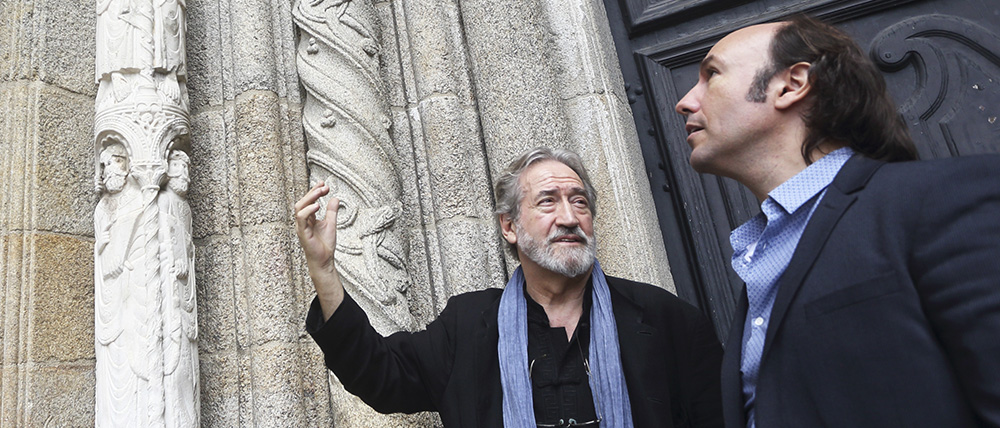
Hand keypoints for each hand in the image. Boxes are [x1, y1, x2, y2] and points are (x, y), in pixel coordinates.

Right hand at [293, 181, 344, 319]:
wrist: (324, 260)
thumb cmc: (325, 244)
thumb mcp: (331, 224)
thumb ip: (332, 211)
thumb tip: (335, 198)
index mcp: (308, 218)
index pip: (309, 201)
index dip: (315, 191)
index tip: (324, 184)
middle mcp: (303, 221)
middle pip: (302, 201)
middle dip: (313, 192)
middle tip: (324, 187)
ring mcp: (301, 226)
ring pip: (299, 207)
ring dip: (309, 198)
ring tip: (321, 192)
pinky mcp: (302, 233)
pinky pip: (301, 218)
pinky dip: (308, 210)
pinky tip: (317, 206)